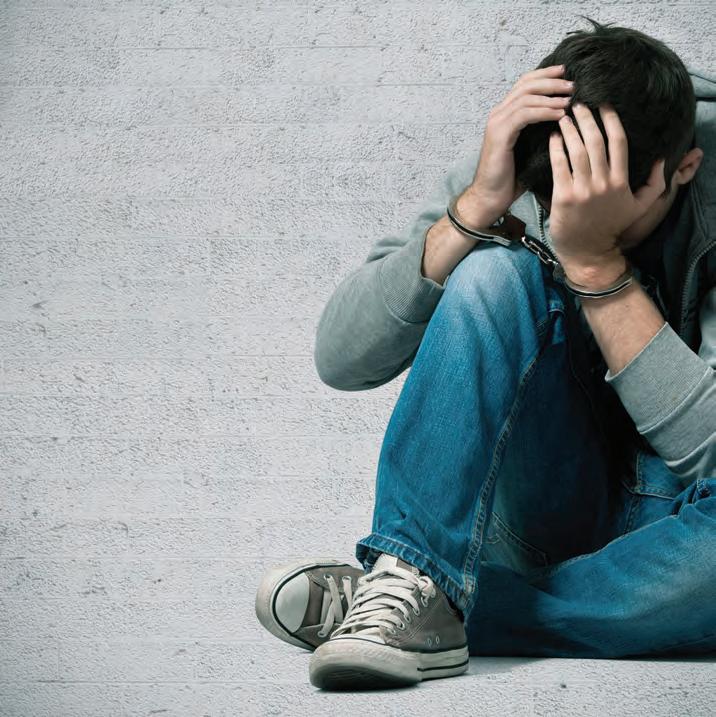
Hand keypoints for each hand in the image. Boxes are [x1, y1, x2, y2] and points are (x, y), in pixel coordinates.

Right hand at [463, 64, 573, 225]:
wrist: (491, 197)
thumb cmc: (511, 178)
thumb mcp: (530, 148)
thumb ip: (541, 131)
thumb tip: (567, 119)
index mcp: (505, 115)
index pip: (525, 84)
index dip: (546, 75)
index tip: (568, 74)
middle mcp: (498, 114)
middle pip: (526, 84)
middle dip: (552, 81)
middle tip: (573, 84)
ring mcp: (497, 123)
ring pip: (526, 96)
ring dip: (551, 95)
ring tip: (570, 98)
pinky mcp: (499, 135)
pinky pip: (524, 114)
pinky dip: (544, 111)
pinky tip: (559, 114)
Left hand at [548, 102, 666, 283]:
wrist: (588, 252)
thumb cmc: (611, 228)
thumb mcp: (639, 208)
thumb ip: (655, 184)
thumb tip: (662, 160)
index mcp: (621, 181)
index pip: (618, 142)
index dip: (611, 120)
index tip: (603, 106)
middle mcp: (603, 182)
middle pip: (595, 141)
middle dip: (587, 119)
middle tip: (578, 104)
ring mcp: (583, 190)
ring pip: (577, 151)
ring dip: (569, 129)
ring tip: (564, 116)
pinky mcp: (563, 197)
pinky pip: (559, 166)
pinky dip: (556, 148)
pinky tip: (553, 137)